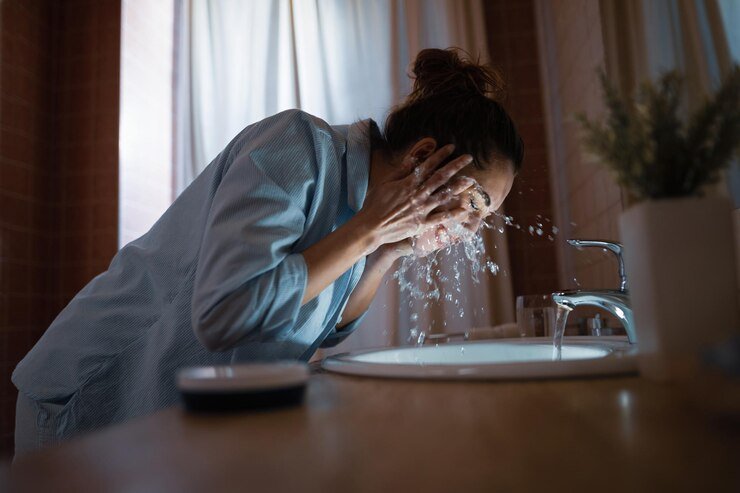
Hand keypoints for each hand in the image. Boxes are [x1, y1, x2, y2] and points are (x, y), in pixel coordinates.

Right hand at [355, 144, 475, 253]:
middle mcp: (417, 194)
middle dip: (455, 166)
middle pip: (440, 177)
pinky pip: (440, 219)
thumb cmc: (375, 203)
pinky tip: (464, 210)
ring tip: (470, 180)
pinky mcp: (421, 224)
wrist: (371, 226)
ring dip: (458, 187)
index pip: (428, 165)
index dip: (441, 155)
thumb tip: (413, 157)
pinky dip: (452, 214)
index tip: (451, 147)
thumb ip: (401, 170)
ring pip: (443, 196)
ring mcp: (421, 210)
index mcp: (408, 183)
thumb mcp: (386, 182)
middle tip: (468, 158)